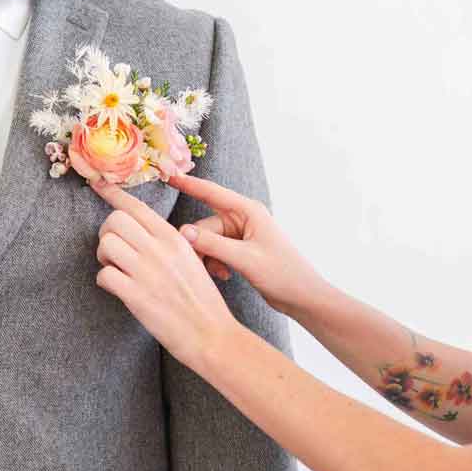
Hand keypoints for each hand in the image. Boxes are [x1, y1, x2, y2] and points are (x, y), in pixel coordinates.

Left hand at [90, 180, 241, 368]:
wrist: (210, 333)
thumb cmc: (201, 299)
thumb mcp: (191, 260)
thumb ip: (166, 243)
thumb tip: (138, 235)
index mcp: (174, 238)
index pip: (136, 207)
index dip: (112, 193)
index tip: (97, 183)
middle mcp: (160, 250)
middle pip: (114, 220)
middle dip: (106, 233)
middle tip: (114, 250)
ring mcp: (147, 272)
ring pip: (106, 244)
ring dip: (104, 257)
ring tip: (117, 270)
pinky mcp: (136, 296)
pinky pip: (103, 276)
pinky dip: (106, 281)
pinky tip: (119, 289)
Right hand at [163, 170, 324, 319]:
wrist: (302, 296)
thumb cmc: (283, 274)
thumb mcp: (245, 259)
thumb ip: (213, 245)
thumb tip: (183, 233)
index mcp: (248, 211)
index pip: (211, 192)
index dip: (188, 184)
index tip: (168, 174)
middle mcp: (244, 218)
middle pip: (204, 225)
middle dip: (200, 246)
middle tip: (199, 265)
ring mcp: (241, 234)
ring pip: (207, 241)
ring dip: (208, 258)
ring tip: (220, 274)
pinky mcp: (240, 249)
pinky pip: (216, 251)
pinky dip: (215, 263)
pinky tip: (224, 276)